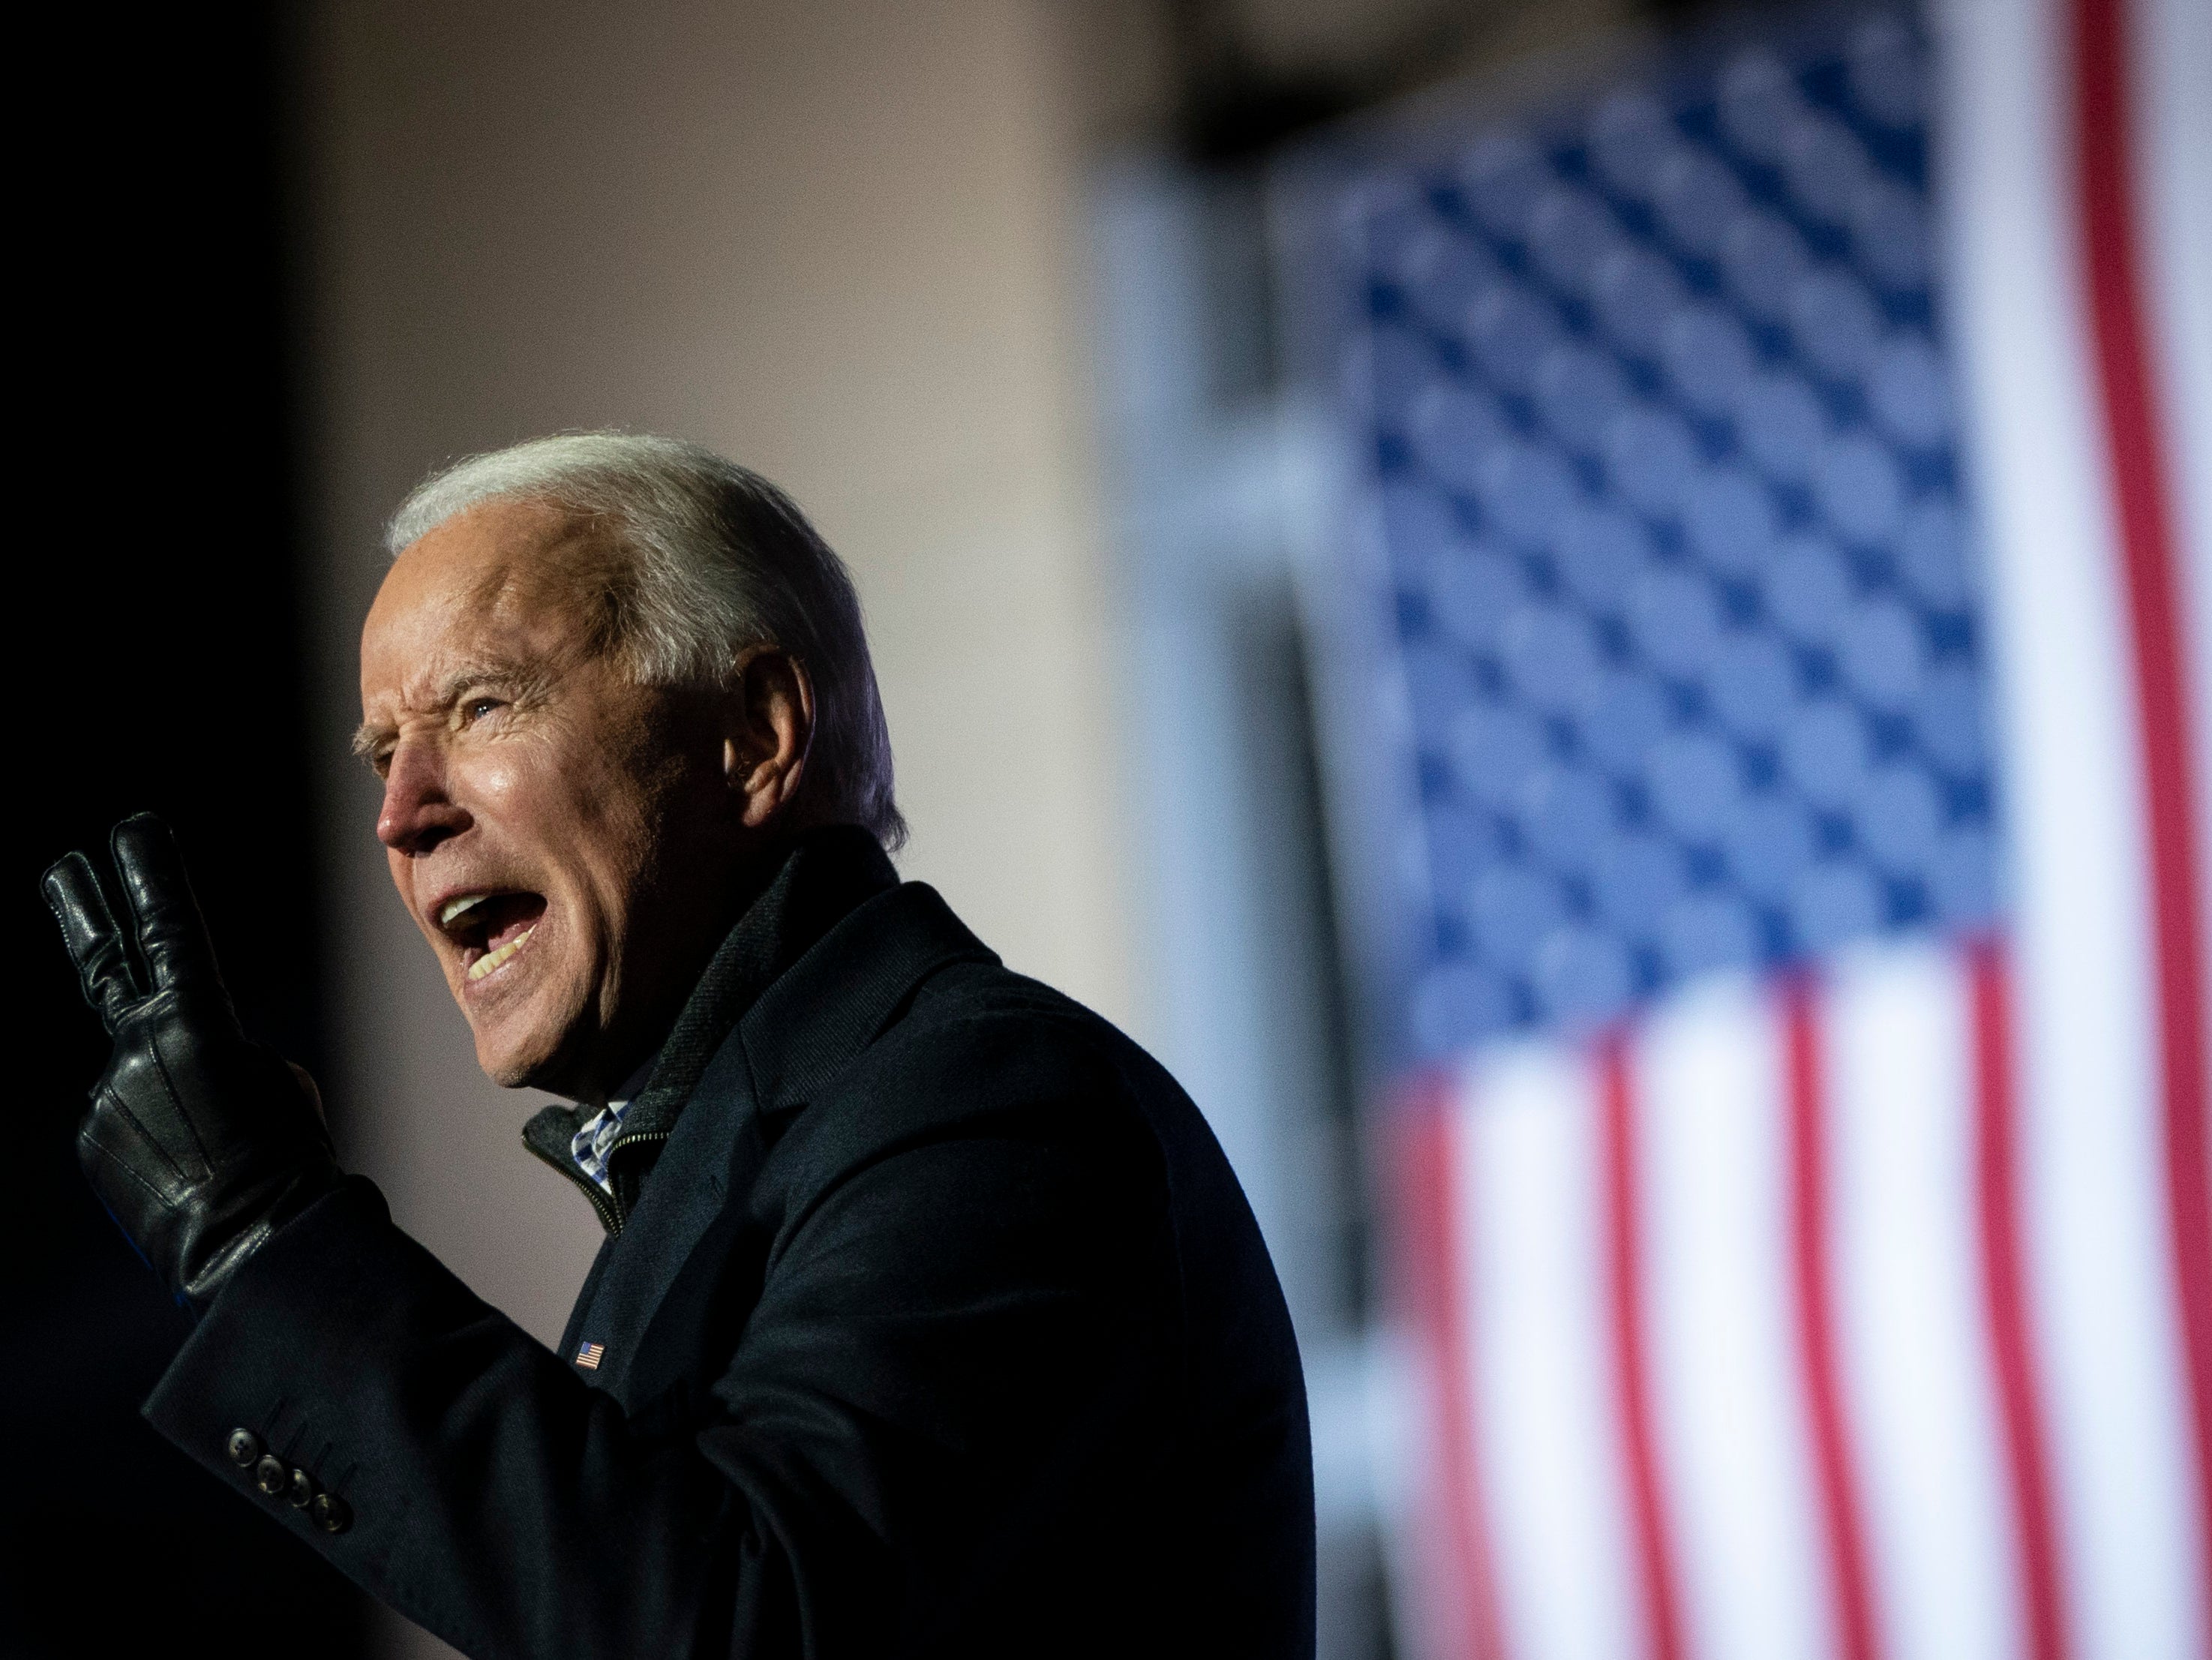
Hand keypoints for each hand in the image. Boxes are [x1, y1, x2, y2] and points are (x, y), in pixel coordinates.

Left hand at [43, 814, 342, 1314]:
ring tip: (222, 1151)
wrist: (257, 1246)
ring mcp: (104, 1099)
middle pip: (105, 964)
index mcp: (194, 1025)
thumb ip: (231, 1052)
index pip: (170, 928)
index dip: (152, 873)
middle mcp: (133, 1051)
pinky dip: (165, 1141)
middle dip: (82, 906)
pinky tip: (198, 1174)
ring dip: (177, 1101)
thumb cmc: (291, 1161)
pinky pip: (131, 1124)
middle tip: (62, 865)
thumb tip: (193, 1064)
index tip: (132, 826)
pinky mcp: (93, 1144)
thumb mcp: (284, 1082)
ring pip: (141, 1078)